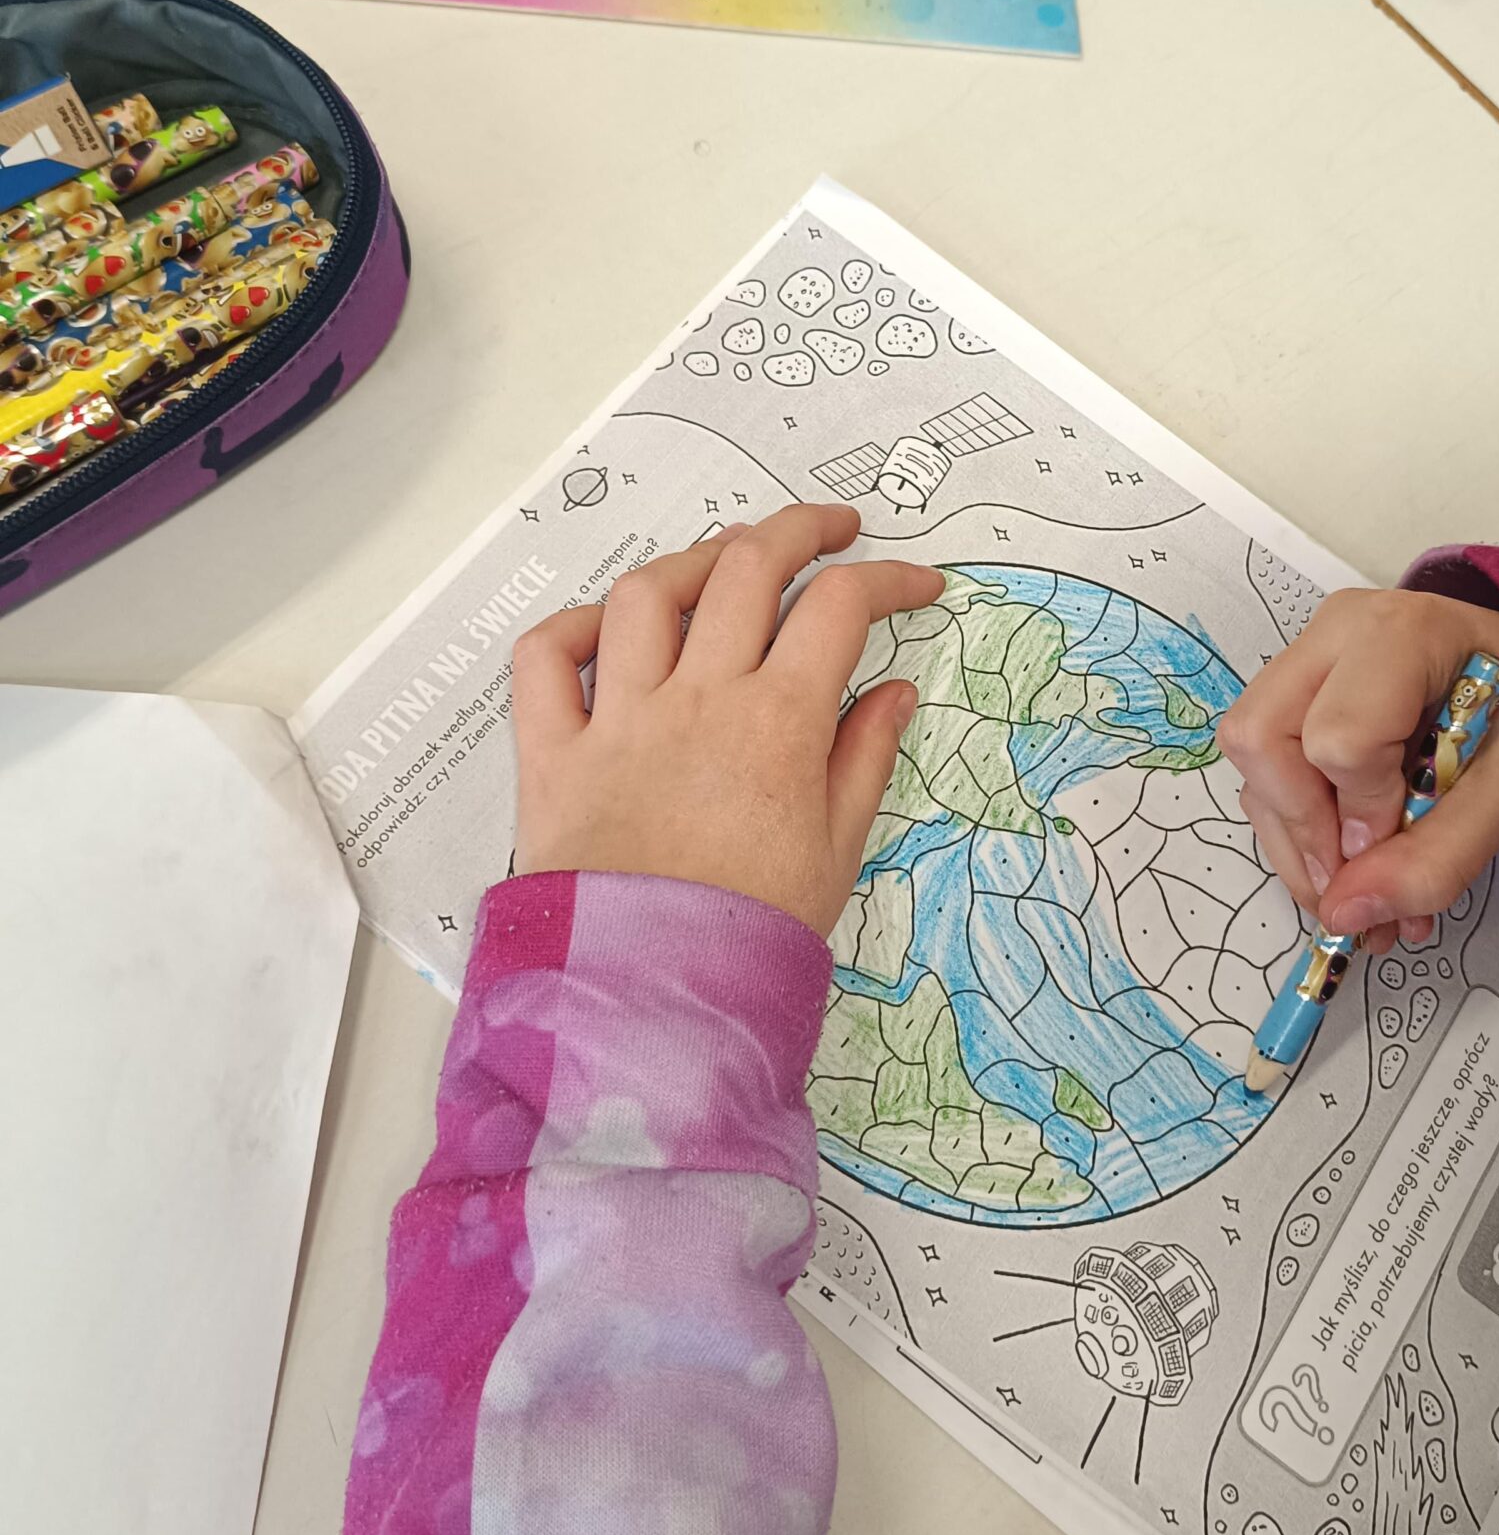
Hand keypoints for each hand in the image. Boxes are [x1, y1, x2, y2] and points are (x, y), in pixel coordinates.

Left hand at [511, 503, 943, 937]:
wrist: (651, 1004)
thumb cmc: (755, 937)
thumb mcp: (837, 853)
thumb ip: (865, 758)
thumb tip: (894, 689)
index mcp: (778, 723)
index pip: (841, 608)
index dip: (888, 580)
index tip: (917, 587)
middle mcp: (697, 698)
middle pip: (747, 566)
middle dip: (799, 530)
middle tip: (832, 533)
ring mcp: (617, 718)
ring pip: (648, 592)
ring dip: (694, 561)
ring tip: (726, 564)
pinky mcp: (551, 752)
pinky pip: (545, 659)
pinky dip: (574, 629)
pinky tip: (609, 633)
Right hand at [1218, 588, 1498, 949]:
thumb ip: (1437, 859)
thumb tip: (1344, 915)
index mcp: (1404, 636)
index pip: (1338, 737)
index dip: (1359, 814)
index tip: (1398, 850)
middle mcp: (1335, 632)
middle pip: (1262, 738)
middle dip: (1303, 830)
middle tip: (1355, 885)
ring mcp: (1304, 657)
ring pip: (1251, 760)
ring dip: (1294, 842)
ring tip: (1356, 893)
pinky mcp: (1288, 690)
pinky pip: (1261, 769)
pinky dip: (1296, 829)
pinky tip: (1346, 862)